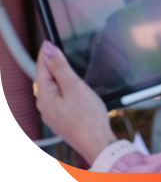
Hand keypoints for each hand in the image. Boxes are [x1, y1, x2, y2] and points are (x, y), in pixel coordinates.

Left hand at [35, 41, 115, 164]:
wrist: (96, 142)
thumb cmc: (87, 117)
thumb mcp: (74, 86)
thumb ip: (60, 67)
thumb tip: (48, 49)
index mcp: (45, 97)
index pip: (42, 68)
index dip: (47, 52)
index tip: (49, 39)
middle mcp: (45, 106)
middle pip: (46, 78)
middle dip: (51, 63)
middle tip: (55, 47)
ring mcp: (53, 114)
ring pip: (53, 88)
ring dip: (58, 75)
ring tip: (63, 63)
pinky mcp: (63, 118)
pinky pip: (60, 98)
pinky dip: (64, 87)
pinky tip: (72, 86)